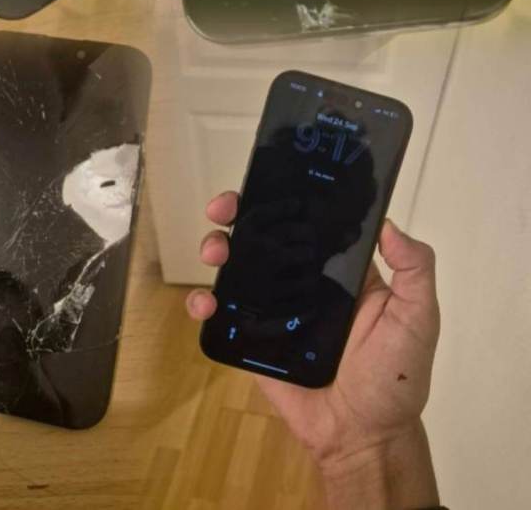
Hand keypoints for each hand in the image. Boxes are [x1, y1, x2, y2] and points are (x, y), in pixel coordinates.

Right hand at [187, 192, 439, 493]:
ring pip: (238, 267)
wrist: (363, 437)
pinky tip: (204, 304)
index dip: (282, 198)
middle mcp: (302, 280)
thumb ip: (414, 270)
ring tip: (214, 253)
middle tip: (222, 210)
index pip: (306, 221)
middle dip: (237, 215)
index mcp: (338, 268)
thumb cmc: (395, 377)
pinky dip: (204, 303)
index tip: (263, 184)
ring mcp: (274, 308)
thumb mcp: (418, 318)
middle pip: (263, 236)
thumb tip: (387, 223)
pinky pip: (223, 316)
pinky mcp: (253, 340)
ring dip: (217, 248)